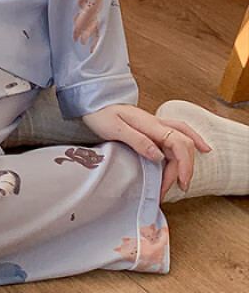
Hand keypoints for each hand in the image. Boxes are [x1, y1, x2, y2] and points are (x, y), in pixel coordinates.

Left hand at [81, 103, 211, 200]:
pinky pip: (176, 138)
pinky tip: (199, 150)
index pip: (178, 142)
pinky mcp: (152, 130)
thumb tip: (159, 155)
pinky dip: (188, 146)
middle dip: (184, 169)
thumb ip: (137, 140)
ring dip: (184, 163)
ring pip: (182, 143)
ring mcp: (156, 126)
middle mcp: (157, 124)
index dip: (184, 163)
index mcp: (149, 124)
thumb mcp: (115, 128)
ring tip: (180, 182)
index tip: (181, 182)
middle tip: (176, 189)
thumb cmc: (101, 115)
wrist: (93, 104)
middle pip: (183, 145)